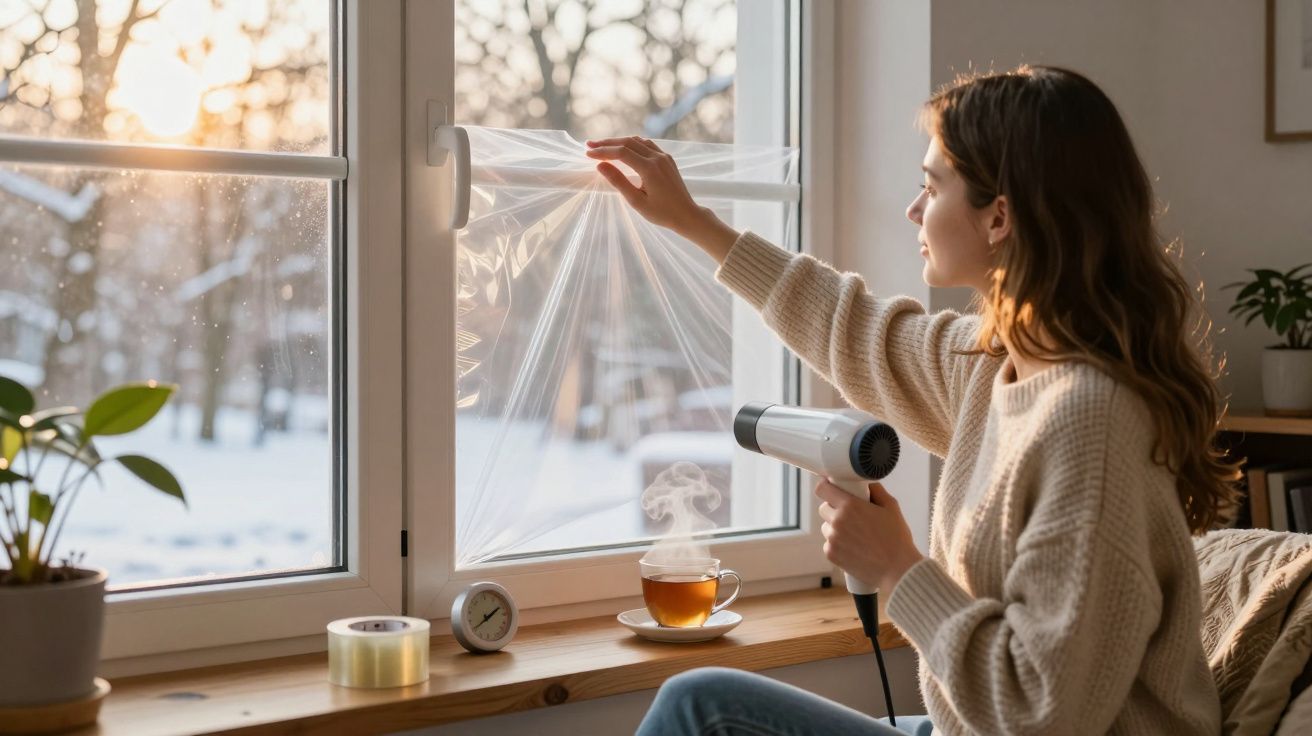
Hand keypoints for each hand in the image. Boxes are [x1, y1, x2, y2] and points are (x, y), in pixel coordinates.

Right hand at [585, 136, 739, 262]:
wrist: (687, 215)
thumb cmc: (662, 213)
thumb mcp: (637, 201)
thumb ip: (618, 181)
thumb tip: (600, 165)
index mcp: (650, 169)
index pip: (621, 153)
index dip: (603, 151)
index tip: (588, 154)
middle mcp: (658, 158)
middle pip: (628, 142)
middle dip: (608, 143)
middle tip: (590, 146)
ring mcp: (664, 156)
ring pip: (637, 141)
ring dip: (619, 142)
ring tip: (603, 146)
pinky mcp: (667, 158)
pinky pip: (647, 145)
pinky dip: (632, 144)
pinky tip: (623, 148)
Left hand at [816, 480, 923, 593]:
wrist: (897, 569)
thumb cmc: (896, 538)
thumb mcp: (891, 507)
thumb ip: (876, 490)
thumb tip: (866, 483)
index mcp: (849, 506)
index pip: (822, 489)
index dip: (825, 486)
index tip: (830, 487)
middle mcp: (837, 521)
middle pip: (824, 508)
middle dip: (834, 508)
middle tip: (851, 515)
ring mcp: (832, 539)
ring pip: (826, 527)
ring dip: (835, 527)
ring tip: (856, 535)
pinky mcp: (831, 554)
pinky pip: (828, 543)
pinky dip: (838, 544)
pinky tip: (854, 548)